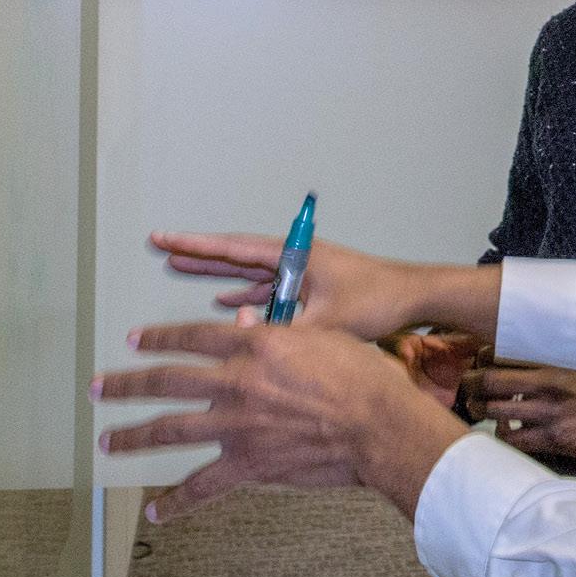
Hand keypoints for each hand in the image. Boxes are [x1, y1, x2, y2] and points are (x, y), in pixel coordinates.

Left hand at [93, 318, 467, 521]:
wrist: (379, 426)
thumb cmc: (363, 377)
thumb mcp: (321, 337)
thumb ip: (277, 333)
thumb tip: (241, 323)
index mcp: (254, 345)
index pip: (191, 337)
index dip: (159, 338)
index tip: (136, 340)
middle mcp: (235, 382)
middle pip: (166, 380)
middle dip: (126, 384)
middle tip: (99, 387)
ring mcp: (236, 426)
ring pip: (170, 428)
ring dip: (132, 436)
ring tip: (106, 442)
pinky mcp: (247, 464)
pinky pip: (203, 486)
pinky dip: (177, 501)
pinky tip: (155, 510)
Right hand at [149, 230, 495, 341]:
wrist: (414, 297)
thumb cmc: (376, 302)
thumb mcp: (326, 322)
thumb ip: (285, 330)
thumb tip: (244, 337)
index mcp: (295, 255)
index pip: (234, 248)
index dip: (196, 246)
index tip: (163, 239)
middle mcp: (295, 258)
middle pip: (236, 255)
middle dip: (198, 254)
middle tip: (161, 248)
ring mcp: (303, 271)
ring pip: (249, 273)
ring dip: (217, 274)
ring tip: (180, 270)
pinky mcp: (312, 287)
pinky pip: (269, 289)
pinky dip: (247, 295)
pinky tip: (227, 304)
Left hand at [471, 366, 575, 462]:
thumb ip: (549, 371)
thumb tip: (518, 373)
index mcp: (553, 368)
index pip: (504, 357)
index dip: (481, 361)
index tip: (476, 366)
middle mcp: (547, 389)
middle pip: (491, 383)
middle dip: (471, 388)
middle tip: (467, 392)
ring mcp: (549, 416)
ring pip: (496, 413)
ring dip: (483, 414)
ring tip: (481, 414)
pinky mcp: (554, 441)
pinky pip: (516, 441)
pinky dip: (504, 438)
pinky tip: (507, 435)